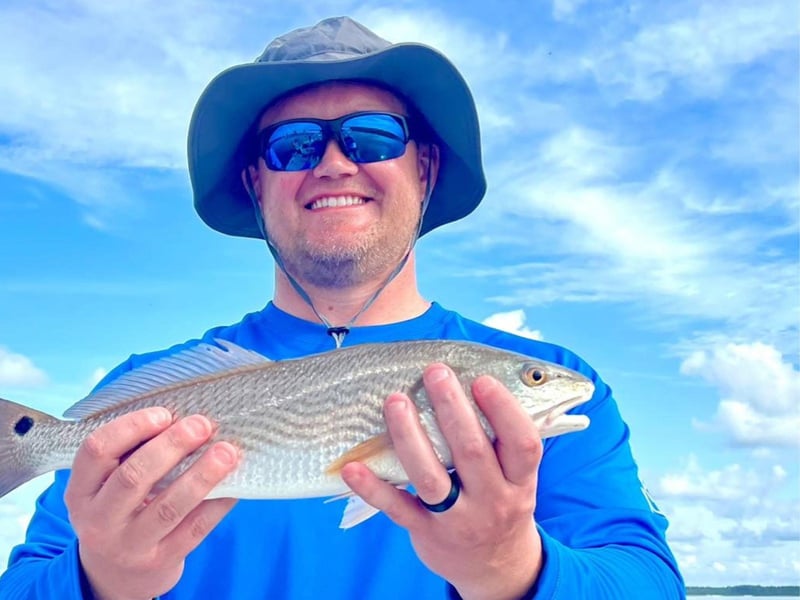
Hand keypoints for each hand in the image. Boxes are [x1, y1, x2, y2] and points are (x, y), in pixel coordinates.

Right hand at [63, 408, 239, 599]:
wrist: (117, 573)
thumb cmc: (120, 509)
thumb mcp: (107, 485)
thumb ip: (132, 454)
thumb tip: (185, 418)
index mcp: (81, 492)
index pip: (96, 450)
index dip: (131, 427)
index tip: (165, 414)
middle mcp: (99, 520)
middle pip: (133, 477)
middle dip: (171, 445)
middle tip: (202, 425)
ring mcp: (129, 545)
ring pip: (168, 507)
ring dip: (201, 475)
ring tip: (226, 451)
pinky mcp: (160, 561)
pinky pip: (195, 528)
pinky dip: (218, 503)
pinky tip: (234, 484)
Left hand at [341, 364, 543, 599]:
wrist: (494, 567)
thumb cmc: (501, 502)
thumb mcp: (517, 477)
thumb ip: (503, 440)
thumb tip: (474, 379)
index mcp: (519, 482)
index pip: (522, 444)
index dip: (504, 410)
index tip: (482, 380)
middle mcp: (492, 502)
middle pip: (472, 453)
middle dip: (452, 409)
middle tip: (435, 373)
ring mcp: (457, 520)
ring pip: (430, 477)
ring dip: (410, 437)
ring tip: (395, 401)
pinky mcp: (426, 533)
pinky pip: (397, 508)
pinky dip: (373, 488)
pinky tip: (353, 467)